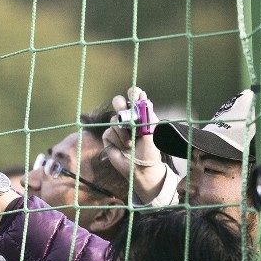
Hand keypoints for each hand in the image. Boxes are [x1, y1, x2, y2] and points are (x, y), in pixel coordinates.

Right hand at [103, 87, 164, 201]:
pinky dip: (117, 139)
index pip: (134, 96)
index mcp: (139, 113)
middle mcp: (127, 118)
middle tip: (125, 115)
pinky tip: (124, 146)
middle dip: (120, 106)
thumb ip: (146, 113)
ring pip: (114, 120)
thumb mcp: (152, 130)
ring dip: (123, 132)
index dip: (133, 93)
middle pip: (118, 102)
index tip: (135, 96)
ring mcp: (117, 128)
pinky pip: (109, 132)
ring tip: (130, 142)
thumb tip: (142, 95)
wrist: (141, 168)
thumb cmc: (150, 150)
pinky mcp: (108, 137)